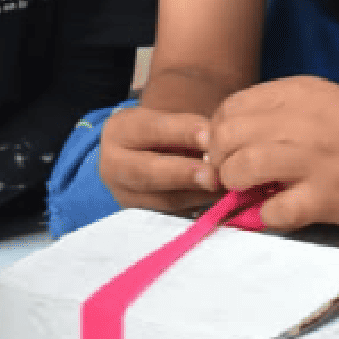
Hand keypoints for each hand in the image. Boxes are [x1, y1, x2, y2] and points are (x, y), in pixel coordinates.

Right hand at [99, 105, 218, 212]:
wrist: (143, 156)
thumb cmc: (162, 132)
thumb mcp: (167, 120)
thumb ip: (188, 128)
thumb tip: (214, 141)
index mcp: (119, 131)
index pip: (150, 130)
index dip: (181, 133)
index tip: (209, 135)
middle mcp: (115, 166)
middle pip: (148, 173)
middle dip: (183, 174)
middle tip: (212, 175)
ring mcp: (127, 197)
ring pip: (164, 200)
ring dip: (197, 194)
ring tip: (224, 186)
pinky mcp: (144, 218)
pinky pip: (175, 216)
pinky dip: (200, 206)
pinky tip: (221, 199)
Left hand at [202, 76, 338, 229]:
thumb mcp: (319, 99)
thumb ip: (277, 112)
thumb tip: (230, 136)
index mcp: (295, 92)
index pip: (230, 107)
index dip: (219, 131)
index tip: (226, 147)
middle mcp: (298, 121)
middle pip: (227, 136)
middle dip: (219, 159)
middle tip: (230, 173)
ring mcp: (311, 160)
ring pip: (242, 168)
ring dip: (235, 184)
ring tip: (248, 191)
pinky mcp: (326, 197)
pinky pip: (273, 211)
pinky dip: (265, 216)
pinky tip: (277, 210)